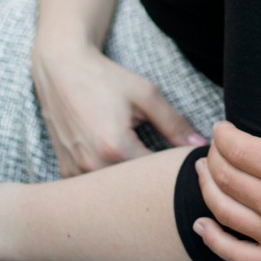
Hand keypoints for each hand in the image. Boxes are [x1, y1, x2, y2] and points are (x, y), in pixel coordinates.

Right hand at [32, 40, 200, 177]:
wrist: (60, 68)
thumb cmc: (103, 78)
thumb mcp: (145, 94)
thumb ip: (175, 123)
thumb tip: (200, 146)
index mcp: (116, 147)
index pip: (157, 176)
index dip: (171, 168)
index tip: (177, 157)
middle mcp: (92, 165)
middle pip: (136, 188)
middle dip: (151, 178)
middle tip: (156, 156)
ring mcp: (76, 171)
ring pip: (114, 191)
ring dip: (127, 181)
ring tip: (131, 153)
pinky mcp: (65, 171)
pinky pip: (94, 188)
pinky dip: (106, 178)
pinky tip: (110, 157)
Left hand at [193, 53, 260, 260]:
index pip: (239, 149)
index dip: (223, 135)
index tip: (222, 128)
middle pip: (225, 177)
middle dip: (212, 157)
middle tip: (213, 147)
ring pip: (223, 211)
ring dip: (206, 188)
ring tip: (203, 172)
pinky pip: (234, 254)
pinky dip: (212, 238)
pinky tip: (202, 224)